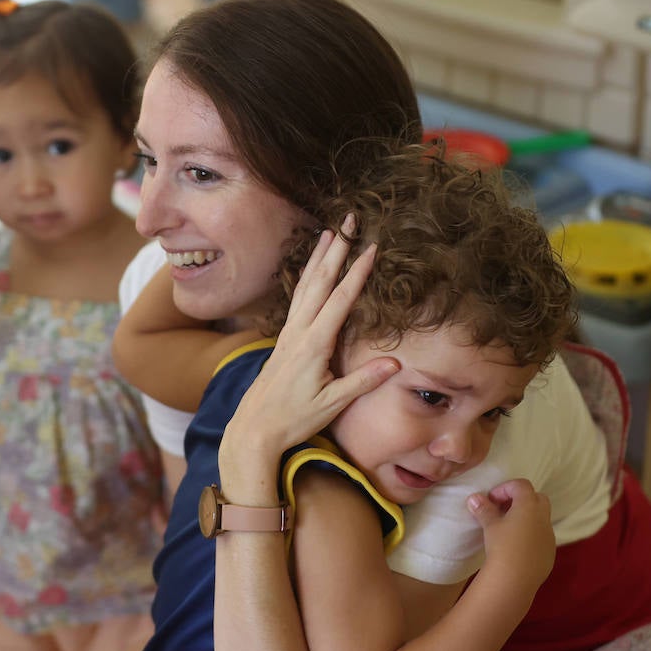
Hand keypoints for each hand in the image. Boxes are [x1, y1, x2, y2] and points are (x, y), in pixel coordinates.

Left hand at [222, 220, 399, 475]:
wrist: (254, 429)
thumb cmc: (293, 419)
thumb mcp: (331, 404)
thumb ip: (362, 382)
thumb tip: (396, 364)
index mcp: (314, 344)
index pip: (340, 300)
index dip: (357, 272)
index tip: (371, 247)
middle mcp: (299, 332)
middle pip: (320, 281)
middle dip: (336, 249)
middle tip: (349, 221)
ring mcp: (289, 333)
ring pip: (306, 286)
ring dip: (319, 257)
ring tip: (328, 232)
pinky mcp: (284, 339)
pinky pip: (298, 299)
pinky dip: (307, 278)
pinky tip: (311, 270)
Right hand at [466, 478, 554, 595]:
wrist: (515, 579)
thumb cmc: (502, 546)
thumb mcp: (490, 525)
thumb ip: (484, 509)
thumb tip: (474, 498)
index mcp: (529, 506)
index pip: (521, 486)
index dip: (505, 488)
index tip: (491, 500)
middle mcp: (543, 517)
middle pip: (537, 498)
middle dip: (521, 500)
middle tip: (503, 510)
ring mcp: (549, 535)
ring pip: (541, 518)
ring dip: (527, 518)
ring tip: (509, 529)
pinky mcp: (550, 552)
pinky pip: (542, 536)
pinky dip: (531, 535)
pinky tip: (518, 547)